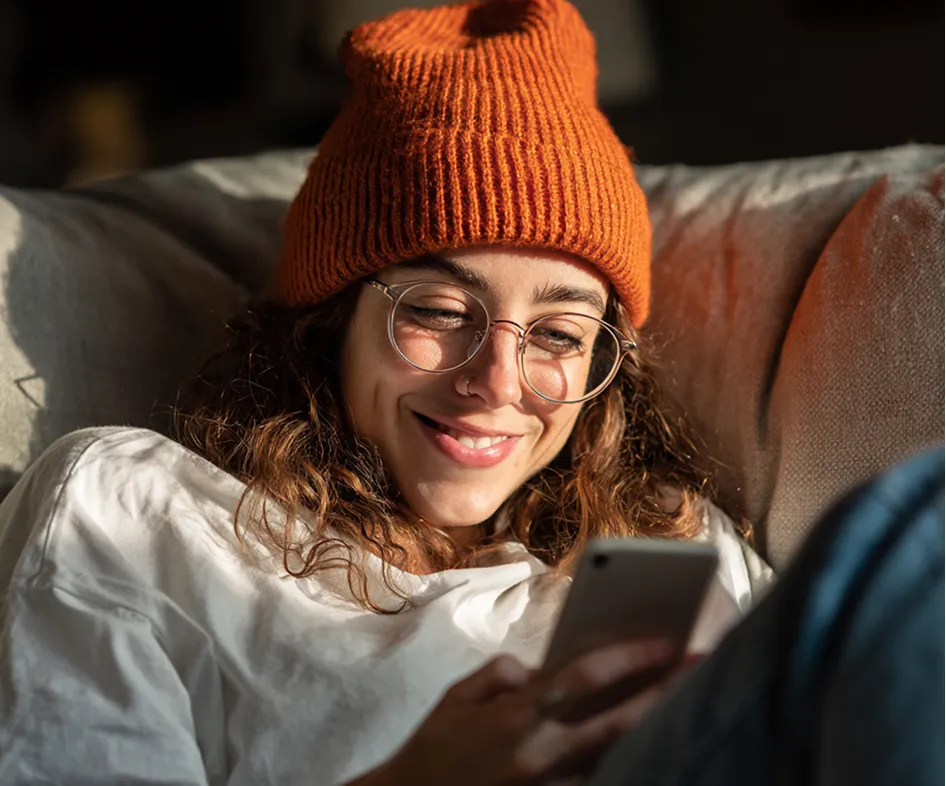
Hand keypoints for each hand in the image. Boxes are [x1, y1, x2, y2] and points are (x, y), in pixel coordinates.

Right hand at [362, 639, 691, 785]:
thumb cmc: (432, 749)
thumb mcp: (455, 698)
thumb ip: (498, 674)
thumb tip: (536, 669)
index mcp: (513, 715)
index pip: (581, 678)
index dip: (627, 658)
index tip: (665, 643)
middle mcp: (537, 753)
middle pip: (615, 721)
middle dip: (661, 693)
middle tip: (699, 669)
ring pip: (614, 757)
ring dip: (651, 730)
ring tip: (685, 704)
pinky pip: (594, 783)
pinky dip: (621, 764)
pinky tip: (647, 746)